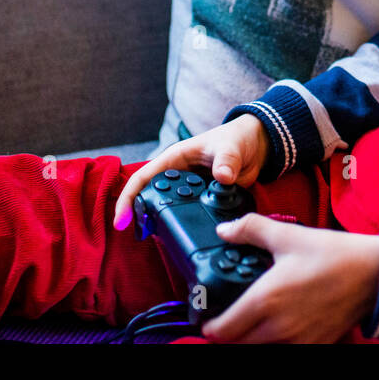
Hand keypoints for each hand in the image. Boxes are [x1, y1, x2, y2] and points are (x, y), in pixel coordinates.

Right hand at [112, 114, 269, 230]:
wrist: (257, 147)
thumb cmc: (238, 138)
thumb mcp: (231, 147)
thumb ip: (226, 160)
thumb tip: (223, 176)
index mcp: (175, 159)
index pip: (143, 178)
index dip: (129, 198)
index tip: (121, 220)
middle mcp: (179, 176)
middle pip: (152, 198)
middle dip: (142, 216)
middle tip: (138, 235)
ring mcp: (192, 190)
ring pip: (170, 210)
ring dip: (162, 224)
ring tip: (159, 240)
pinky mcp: (205, 201)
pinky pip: (191, 216)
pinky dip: (185, 227)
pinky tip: (183, 240)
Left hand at [200, 215, 378, 342]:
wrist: (375, 274)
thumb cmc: (333, 255)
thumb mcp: (288, 235)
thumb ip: (251, 230)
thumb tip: (226, 231)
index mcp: (265, 300)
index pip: (221, 332)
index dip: (209, 326)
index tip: (208, 316)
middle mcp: (278, 328)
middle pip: (237, 345)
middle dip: (229, 333)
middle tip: (229, 315)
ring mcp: (298, 340)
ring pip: (260, 348)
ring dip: (252, 337)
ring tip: (255, 316)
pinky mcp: (315, 345)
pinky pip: (285, 349)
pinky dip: (277, 340)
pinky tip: (281, 321)